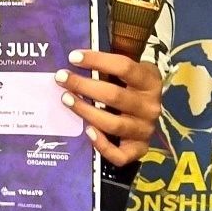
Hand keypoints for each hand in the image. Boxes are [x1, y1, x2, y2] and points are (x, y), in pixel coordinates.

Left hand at [56, 47, 162, 168]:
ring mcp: (145, 130)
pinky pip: (120, 154)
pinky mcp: (139, 149)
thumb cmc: (130, 85)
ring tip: (66, 99)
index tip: (73, 57)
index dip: (97, 60)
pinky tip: (87, 131)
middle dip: (83, 86)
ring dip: (85, 111)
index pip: (124, 67)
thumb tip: (76, 56)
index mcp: (150, 81)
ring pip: (113, 124)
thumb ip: (110, 64)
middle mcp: (150, 106)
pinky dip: (102, 145)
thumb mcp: (129, 70)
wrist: (148, 108)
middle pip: (114, 96)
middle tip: (61, 78)